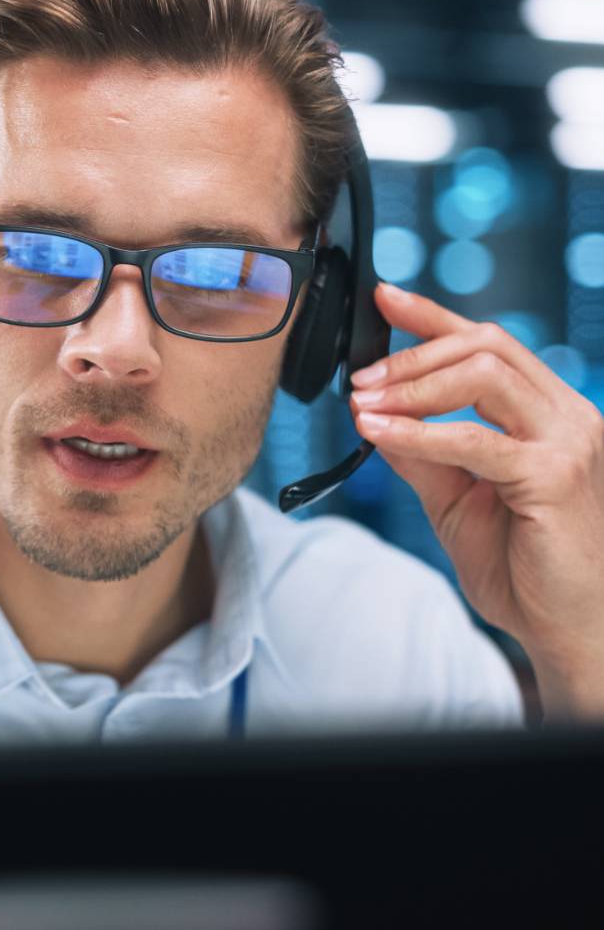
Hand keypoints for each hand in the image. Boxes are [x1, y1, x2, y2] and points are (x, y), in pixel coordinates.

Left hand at [348, 282, 603, 720]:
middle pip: (488, 346)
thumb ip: (424, 456)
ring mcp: (569, 443)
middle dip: (413, 355)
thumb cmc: (523, 568)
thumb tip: (376, 416)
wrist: (567, 630)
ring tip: (363, 405)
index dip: (435, 316)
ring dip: (412, 385)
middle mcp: (569, 417)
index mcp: (550, 415)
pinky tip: (379, 434)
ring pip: (485, 376)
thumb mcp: (458, 500)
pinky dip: (419, 433)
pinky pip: (475, 440)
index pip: (492, 344)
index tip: (384, 299)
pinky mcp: (554, 477)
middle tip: (360, 381)